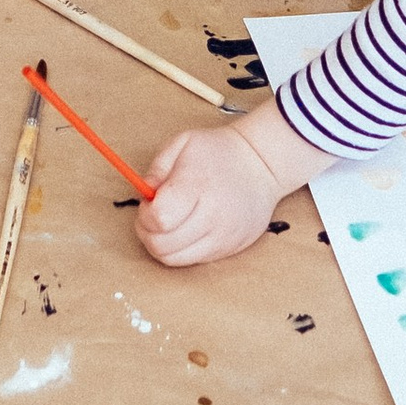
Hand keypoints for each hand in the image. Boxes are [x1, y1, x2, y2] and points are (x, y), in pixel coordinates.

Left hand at [138, 97, 311, 265]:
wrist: (262, 166)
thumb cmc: (219, 152)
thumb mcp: (183, 143)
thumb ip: (157, 168)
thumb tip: (143, 194)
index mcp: (197, 186)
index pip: (158, 219)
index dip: (144, 214)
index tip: (149, 203)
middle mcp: (212, 217)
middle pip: (162, 245)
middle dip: (148, 232)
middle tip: (154, 216)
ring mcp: (222, 237)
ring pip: (174, 259)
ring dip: (162, 245)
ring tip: (169, 224)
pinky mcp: (229, 249)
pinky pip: (192, 260)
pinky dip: (181, 249)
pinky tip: (186, 230)